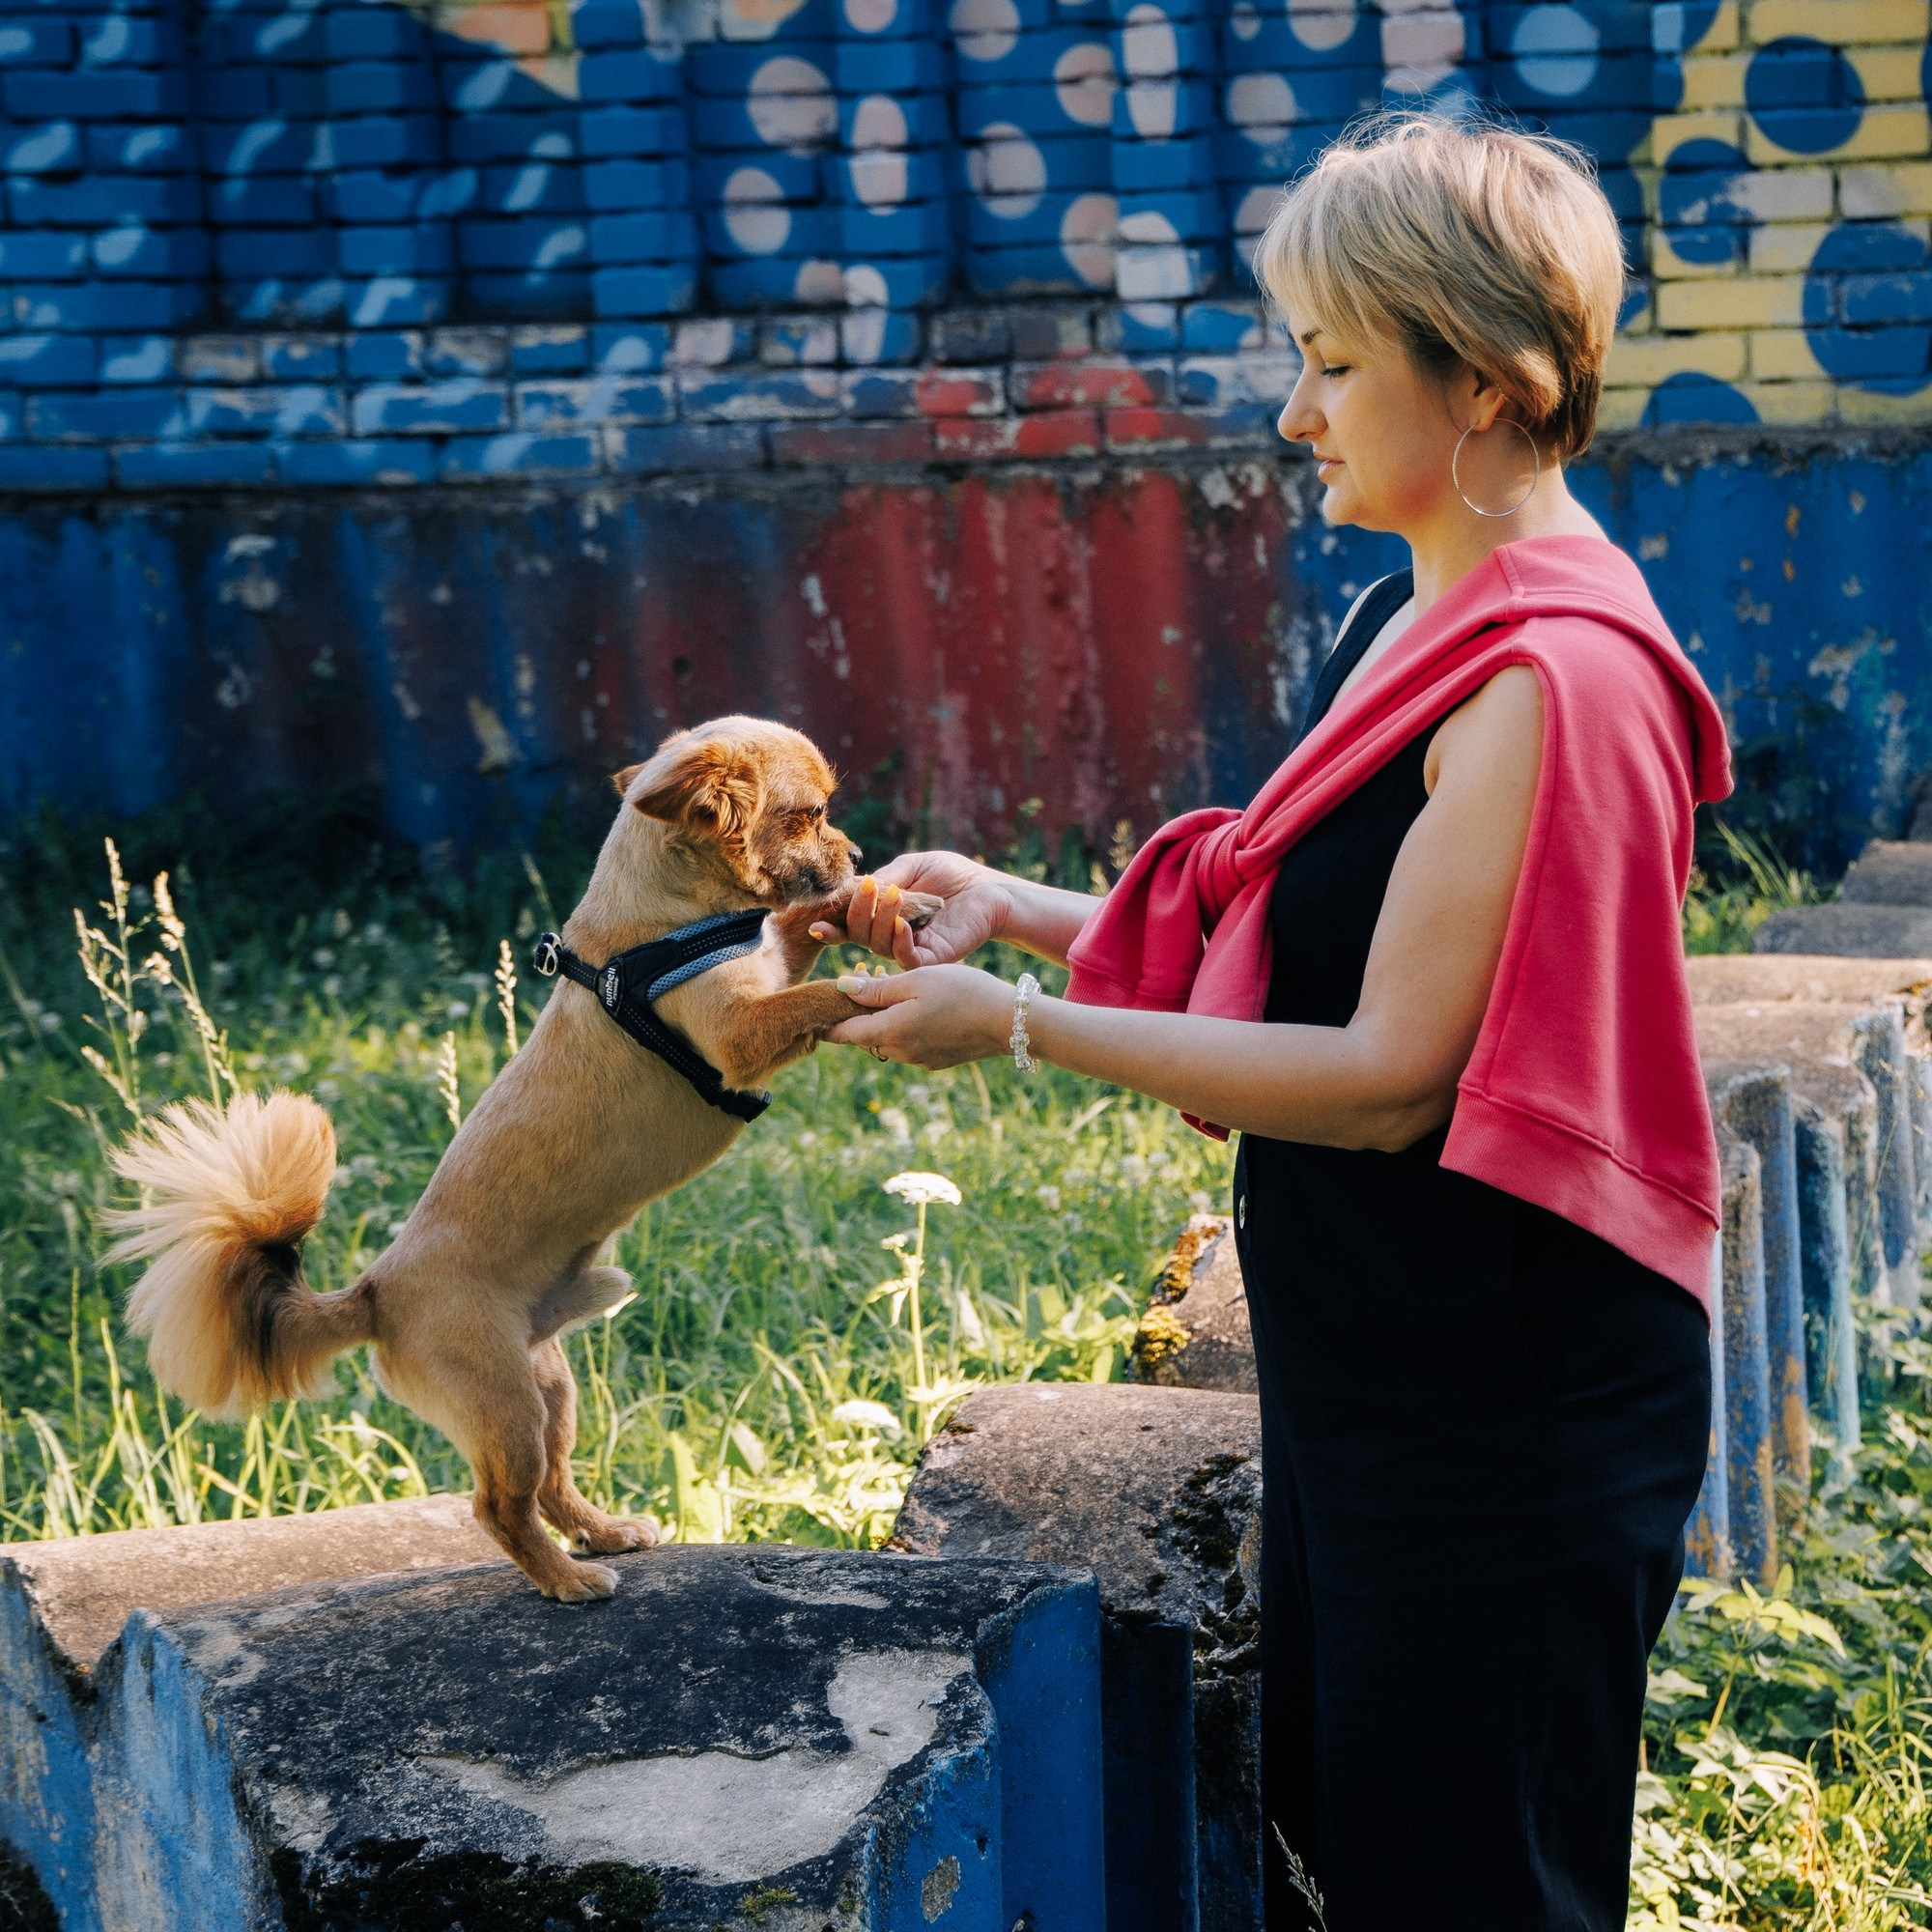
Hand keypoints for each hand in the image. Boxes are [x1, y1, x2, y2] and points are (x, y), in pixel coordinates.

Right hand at [809, 852, 1013, 968]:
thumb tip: (853, 890)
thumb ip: (883, 878)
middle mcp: (891, 937)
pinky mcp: (931, 960)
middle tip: (870, 889)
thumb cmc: (952, 875)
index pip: (849, 925)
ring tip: (895, 894)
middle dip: (858, 911)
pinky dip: (899, 942)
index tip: (815, 924)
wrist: (990, 888)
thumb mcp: (910, 868)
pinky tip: (904, 924)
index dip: (831, 926)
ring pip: (878, 945)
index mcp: (882, 917)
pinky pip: (905, 959)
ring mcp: (910, 950)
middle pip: (859, 934)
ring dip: (880, 919)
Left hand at [825, 964, 1016, 1069]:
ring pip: (885, 1040)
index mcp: (889, 1032)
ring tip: (898, 987)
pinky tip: (922, 1005)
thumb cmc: (963, 991)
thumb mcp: (917, 980)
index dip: (828, 1016)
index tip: (825, 998)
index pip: (841, 1033)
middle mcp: (900, 1053)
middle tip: (868, 978)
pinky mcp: (937, 1061)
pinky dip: (904, 1027)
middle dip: (859, 1012)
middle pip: (862, 1036)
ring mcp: (919, 1060)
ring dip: (883, 1018)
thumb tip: (841, 988)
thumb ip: (876, 988)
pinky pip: (908, 1045)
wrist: (1009, 1021)